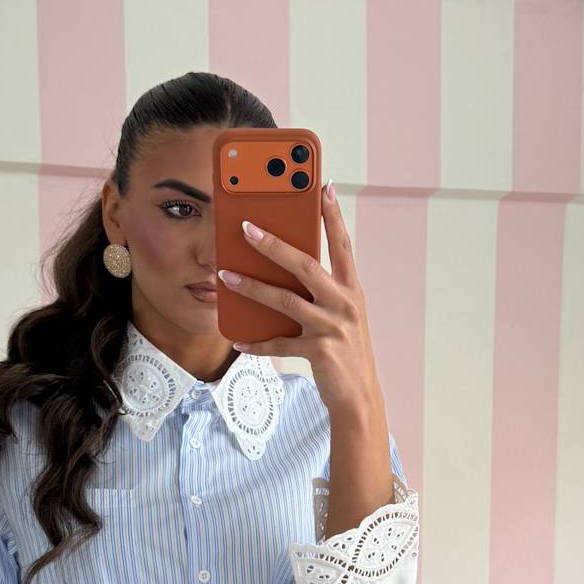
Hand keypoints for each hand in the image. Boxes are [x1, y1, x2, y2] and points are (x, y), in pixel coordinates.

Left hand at [217, 179, 380, 416]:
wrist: (359, 396)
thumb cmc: (345, 351)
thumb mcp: (341, 316)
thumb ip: (320, 292)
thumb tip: (284, 268)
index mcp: (351, 290)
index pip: (342, 244)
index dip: (332, 215)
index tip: (322, 187)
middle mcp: (344, 303)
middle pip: (305, 265)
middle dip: (273, 244)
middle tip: (246, 226)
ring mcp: (332, 327)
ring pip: (284, 300)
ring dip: (251, 286)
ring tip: (225, 276)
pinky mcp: (319, 351)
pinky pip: (279, 343)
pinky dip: (256, 343)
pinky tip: (238, 339)